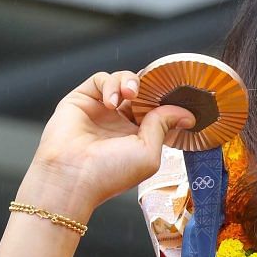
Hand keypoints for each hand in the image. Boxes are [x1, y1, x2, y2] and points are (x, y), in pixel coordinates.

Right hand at [18, 70, 195, 219]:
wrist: (71, 177)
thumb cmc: (108, 174)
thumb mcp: (148, 152)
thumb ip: (163, 126)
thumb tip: (186, 114)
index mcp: (137, 137)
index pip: (156, 109)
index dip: (166, 100)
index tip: (176, 95)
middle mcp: (118, 122)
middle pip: (141, 91)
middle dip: (150, 87)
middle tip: (153, 90)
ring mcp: (100, 110)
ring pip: (123, 81)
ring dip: (131, 81)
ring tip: (131, 94)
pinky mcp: (81, 99)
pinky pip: (101, 79)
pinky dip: (110, 84)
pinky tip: (111, 102)